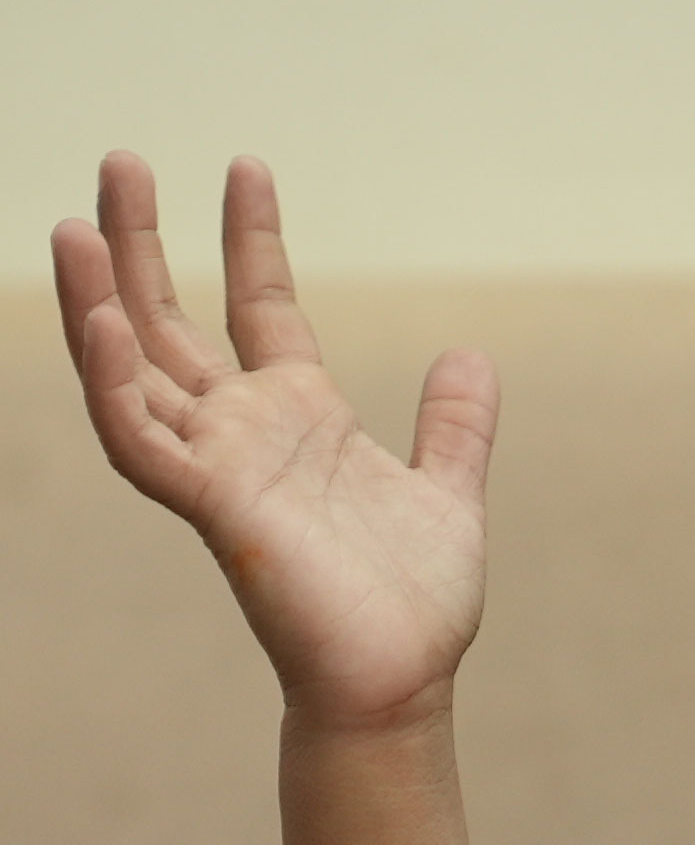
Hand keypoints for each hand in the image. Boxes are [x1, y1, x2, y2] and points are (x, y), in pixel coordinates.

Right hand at [52, 153, 497, 732]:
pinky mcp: (214, 507)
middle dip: (142, 245)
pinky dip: (116, 382)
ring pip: (133, 370)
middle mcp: (248, 434)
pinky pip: (142, 439)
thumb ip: (453, 426)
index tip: (245, 168)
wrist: (404, 683)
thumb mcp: (447, 494)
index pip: (262, 306)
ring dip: (99, 300)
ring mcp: (223, 467)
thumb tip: (471, 356)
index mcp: (302, 419)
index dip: (252, 240)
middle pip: (172, 321)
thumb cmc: (415, 605)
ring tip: (73, 226)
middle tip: (122, 161)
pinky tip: (105, 320)